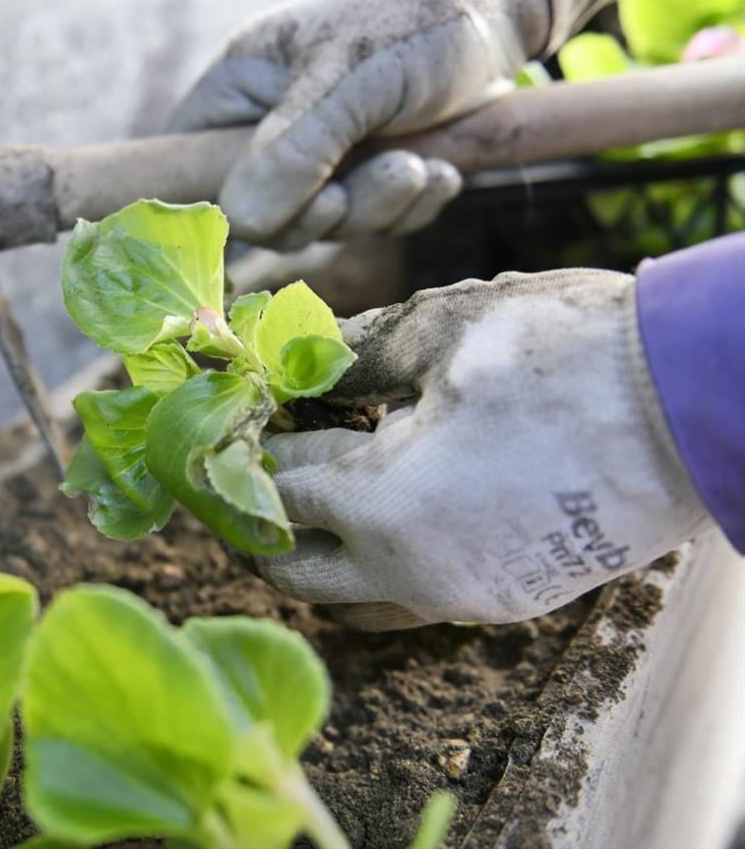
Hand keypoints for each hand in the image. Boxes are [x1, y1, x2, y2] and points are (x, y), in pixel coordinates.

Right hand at [171, 0, 567, 247]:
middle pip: (266, 214)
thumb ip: (296, 150)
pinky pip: (369, 224)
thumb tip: (245, 220)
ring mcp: (318, 158)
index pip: (194, 168)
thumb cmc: (419, 24)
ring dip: (381, 208)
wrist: (500, 16)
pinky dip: (408, 209)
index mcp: (240, 90)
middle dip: (334, 210)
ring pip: (324, 226)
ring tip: (422, 164)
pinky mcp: (364, 177)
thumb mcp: (351, 81)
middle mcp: (268, 129)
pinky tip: (440, 171)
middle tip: (391, 173)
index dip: (234, 203)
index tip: (300, 203)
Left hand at [254, 270, 709, 629]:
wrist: (693, 402)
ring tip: (323, 492)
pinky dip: (381, 566)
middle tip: (262, 466)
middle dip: (262, 521)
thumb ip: (350, 355)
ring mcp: (463, 598)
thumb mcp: (439, 331)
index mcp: (378, 506)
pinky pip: (414, 601)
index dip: (244, 452)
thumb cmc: (562, 354)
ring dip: (320, 555)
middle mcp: (411, 574)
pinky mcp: (510, 601)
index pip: (271, 493)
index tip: (241, 419)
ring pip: (352, 603)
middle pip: (293, 573)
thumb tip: (299, 360)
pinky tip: (395, 509)